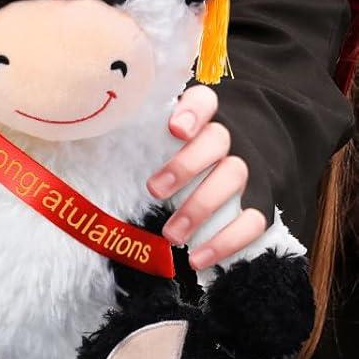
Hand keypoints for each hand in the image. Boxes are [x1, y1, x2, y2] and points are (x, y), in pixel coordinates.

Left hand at [145, 84, 264, 268]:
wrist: (247, 150)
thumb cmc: (185, 144)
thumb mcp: (166, 128)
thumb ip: (142, 130)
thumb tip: (95, 143)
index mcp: (206, 112)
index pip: (203, 99)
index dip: (191, 111)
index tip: (174, 128)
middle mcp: (231, 136)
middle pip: (216, 140)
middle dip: (185, 166)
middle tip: (154, 190)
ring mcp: (250, 168)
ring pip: (234, 179)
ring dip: (200, 208)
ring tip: (170, 235)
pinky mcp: (263, 201)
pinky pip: (252, 221)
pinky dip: (225, 242)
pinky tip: (197, 258)